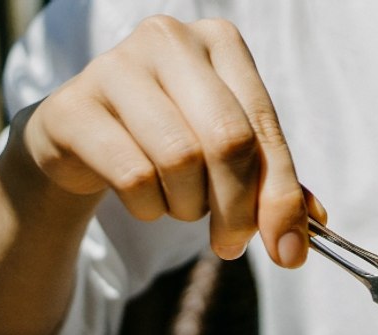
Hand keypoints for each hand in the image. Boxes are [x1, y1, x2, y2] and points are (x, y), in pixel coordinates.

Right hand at [10, 15, 317, 265]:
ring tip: (180, 203)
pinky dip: (149, 207)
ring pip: (180, 159)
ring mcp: (116, 65)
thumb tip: (303, 236)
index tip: (289, 252)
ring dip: (188, 205)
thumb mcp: (227, 155)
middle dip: (237, 209)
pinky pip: (133, 175)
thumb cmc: (168, 138)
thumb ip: (272, 187)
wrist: (82, 138)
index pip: (264, 128)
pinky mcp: (74, 106)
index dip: (281, 197)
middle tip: (230, 244)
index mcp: (220, 44)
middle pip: (228, 140)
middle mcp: (170, 39)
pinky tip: (145, 199)